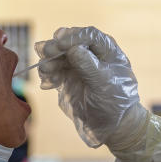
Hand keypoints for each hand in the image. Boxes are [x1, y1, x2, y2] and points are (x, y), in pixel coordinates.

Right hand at [35, 27, 141, 147]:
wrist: (111, 126)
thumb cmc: (115, 102)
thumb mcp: (104, 83)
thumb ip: (88, 65)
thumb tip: (73, 49)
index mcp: (106, 50)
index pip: (88, 35)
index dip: (73, 36)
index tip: (60, 43)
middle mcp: (91, 54)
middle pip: (69, 42)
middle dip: (56, 47)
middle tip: (45, 52)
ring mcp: (77, 65)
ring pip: (58, 55)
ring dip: (49, 60)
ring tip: (45, 71)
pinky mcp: (67, 78)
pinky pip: (53, 70)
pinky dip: (48, 74)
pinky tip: (47, 83)